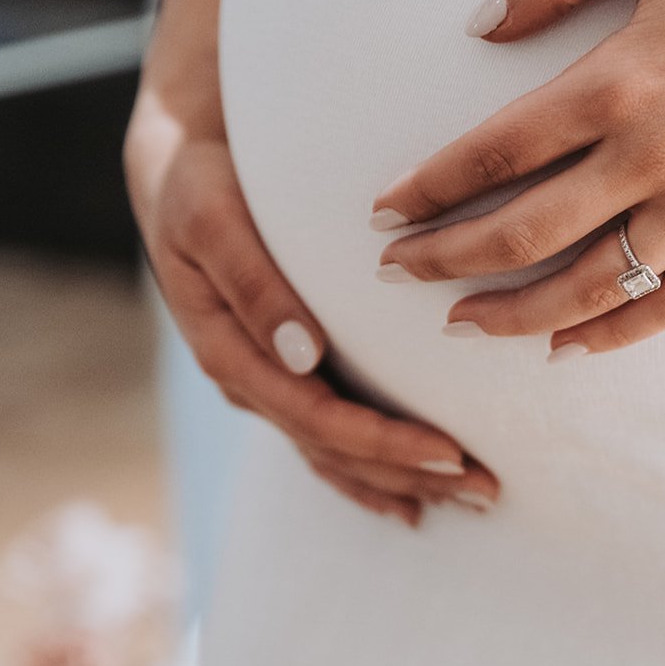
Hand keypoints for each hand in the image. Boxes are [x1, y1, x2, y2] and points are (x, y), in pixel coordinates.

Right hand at [124, 99, 500, 525]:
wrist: (177, 163)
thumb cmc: (201, 180)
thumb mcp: (214, 218)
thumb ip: (254, 285)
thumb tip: (303, 356)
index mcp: (229, 349)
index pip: (316, 417)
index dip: (383, 442)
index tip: (450, 452)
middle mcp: (249, 377)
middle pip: (334, 448)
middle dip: (410, 474)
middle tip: (487, 489)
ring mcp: (265, 380)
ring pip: (334, 453)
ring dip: (400, 482)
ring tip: (471, 501)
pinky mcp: (283, 371)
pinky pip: (326, 438)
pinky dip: (369, 473)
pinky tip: (412, 501)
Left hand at [369, 0, 664, 357]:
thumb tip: (482, 21)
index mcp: (622, 78)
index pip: (496, 150)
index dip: (431, 186)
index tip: (385, 209)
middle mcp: (657, 155)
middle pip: (526, 231)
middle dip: (448, 260)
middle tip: (397, 273)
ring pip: (592, 284)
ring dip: (517, 313)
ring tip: (465, 325)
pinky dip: (617, 333)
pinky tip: (572, 347)